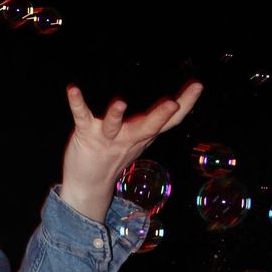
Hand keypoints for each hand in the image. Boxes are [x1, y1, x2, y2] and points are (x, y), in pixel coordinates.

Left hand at [59, 80, 202, 220]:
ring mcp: (107, 138)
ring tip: (120, 103)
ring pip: (114, 126)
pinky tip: (73, 90)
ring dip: (116, 115)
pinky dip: (77, 103)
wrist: (89, 185)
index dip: (185, 105)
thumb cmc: (115, 154)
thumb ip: (153, 123)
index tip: (198, 86)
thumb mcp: (139, 139)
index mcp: (143, 136)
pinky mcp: (86, 135)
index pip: (169, 121)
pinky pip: (82, 117)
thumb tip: (175, 101)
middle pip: (148, 127)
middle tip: (173, 103)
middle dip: (161, 115)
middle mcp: (128, 137)